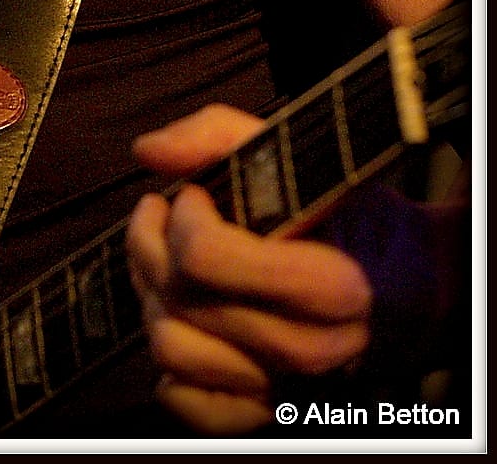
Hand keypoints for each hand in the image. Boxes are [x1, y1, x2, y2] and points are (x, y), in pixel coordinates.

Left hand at [126, 104, 372, 434]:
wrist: (403, 285)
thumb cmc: (344, 213)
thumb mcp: (297, 156)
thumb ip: (218, 135)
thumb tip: (146, 152)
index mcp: (331, 285)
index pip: (204, 257)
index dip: (184, 215)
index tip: (196, 195)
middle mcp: (311, 352)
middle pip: (180, 297)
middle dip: (155, 242)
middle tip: (170, 214)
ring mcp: (286, 390)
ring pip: (170, 346)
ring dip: (154, 294)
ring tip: (171, 260)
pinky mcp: (264, 414)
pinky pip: (183, 400)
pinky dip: (171, 361)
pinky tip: (187, 317)